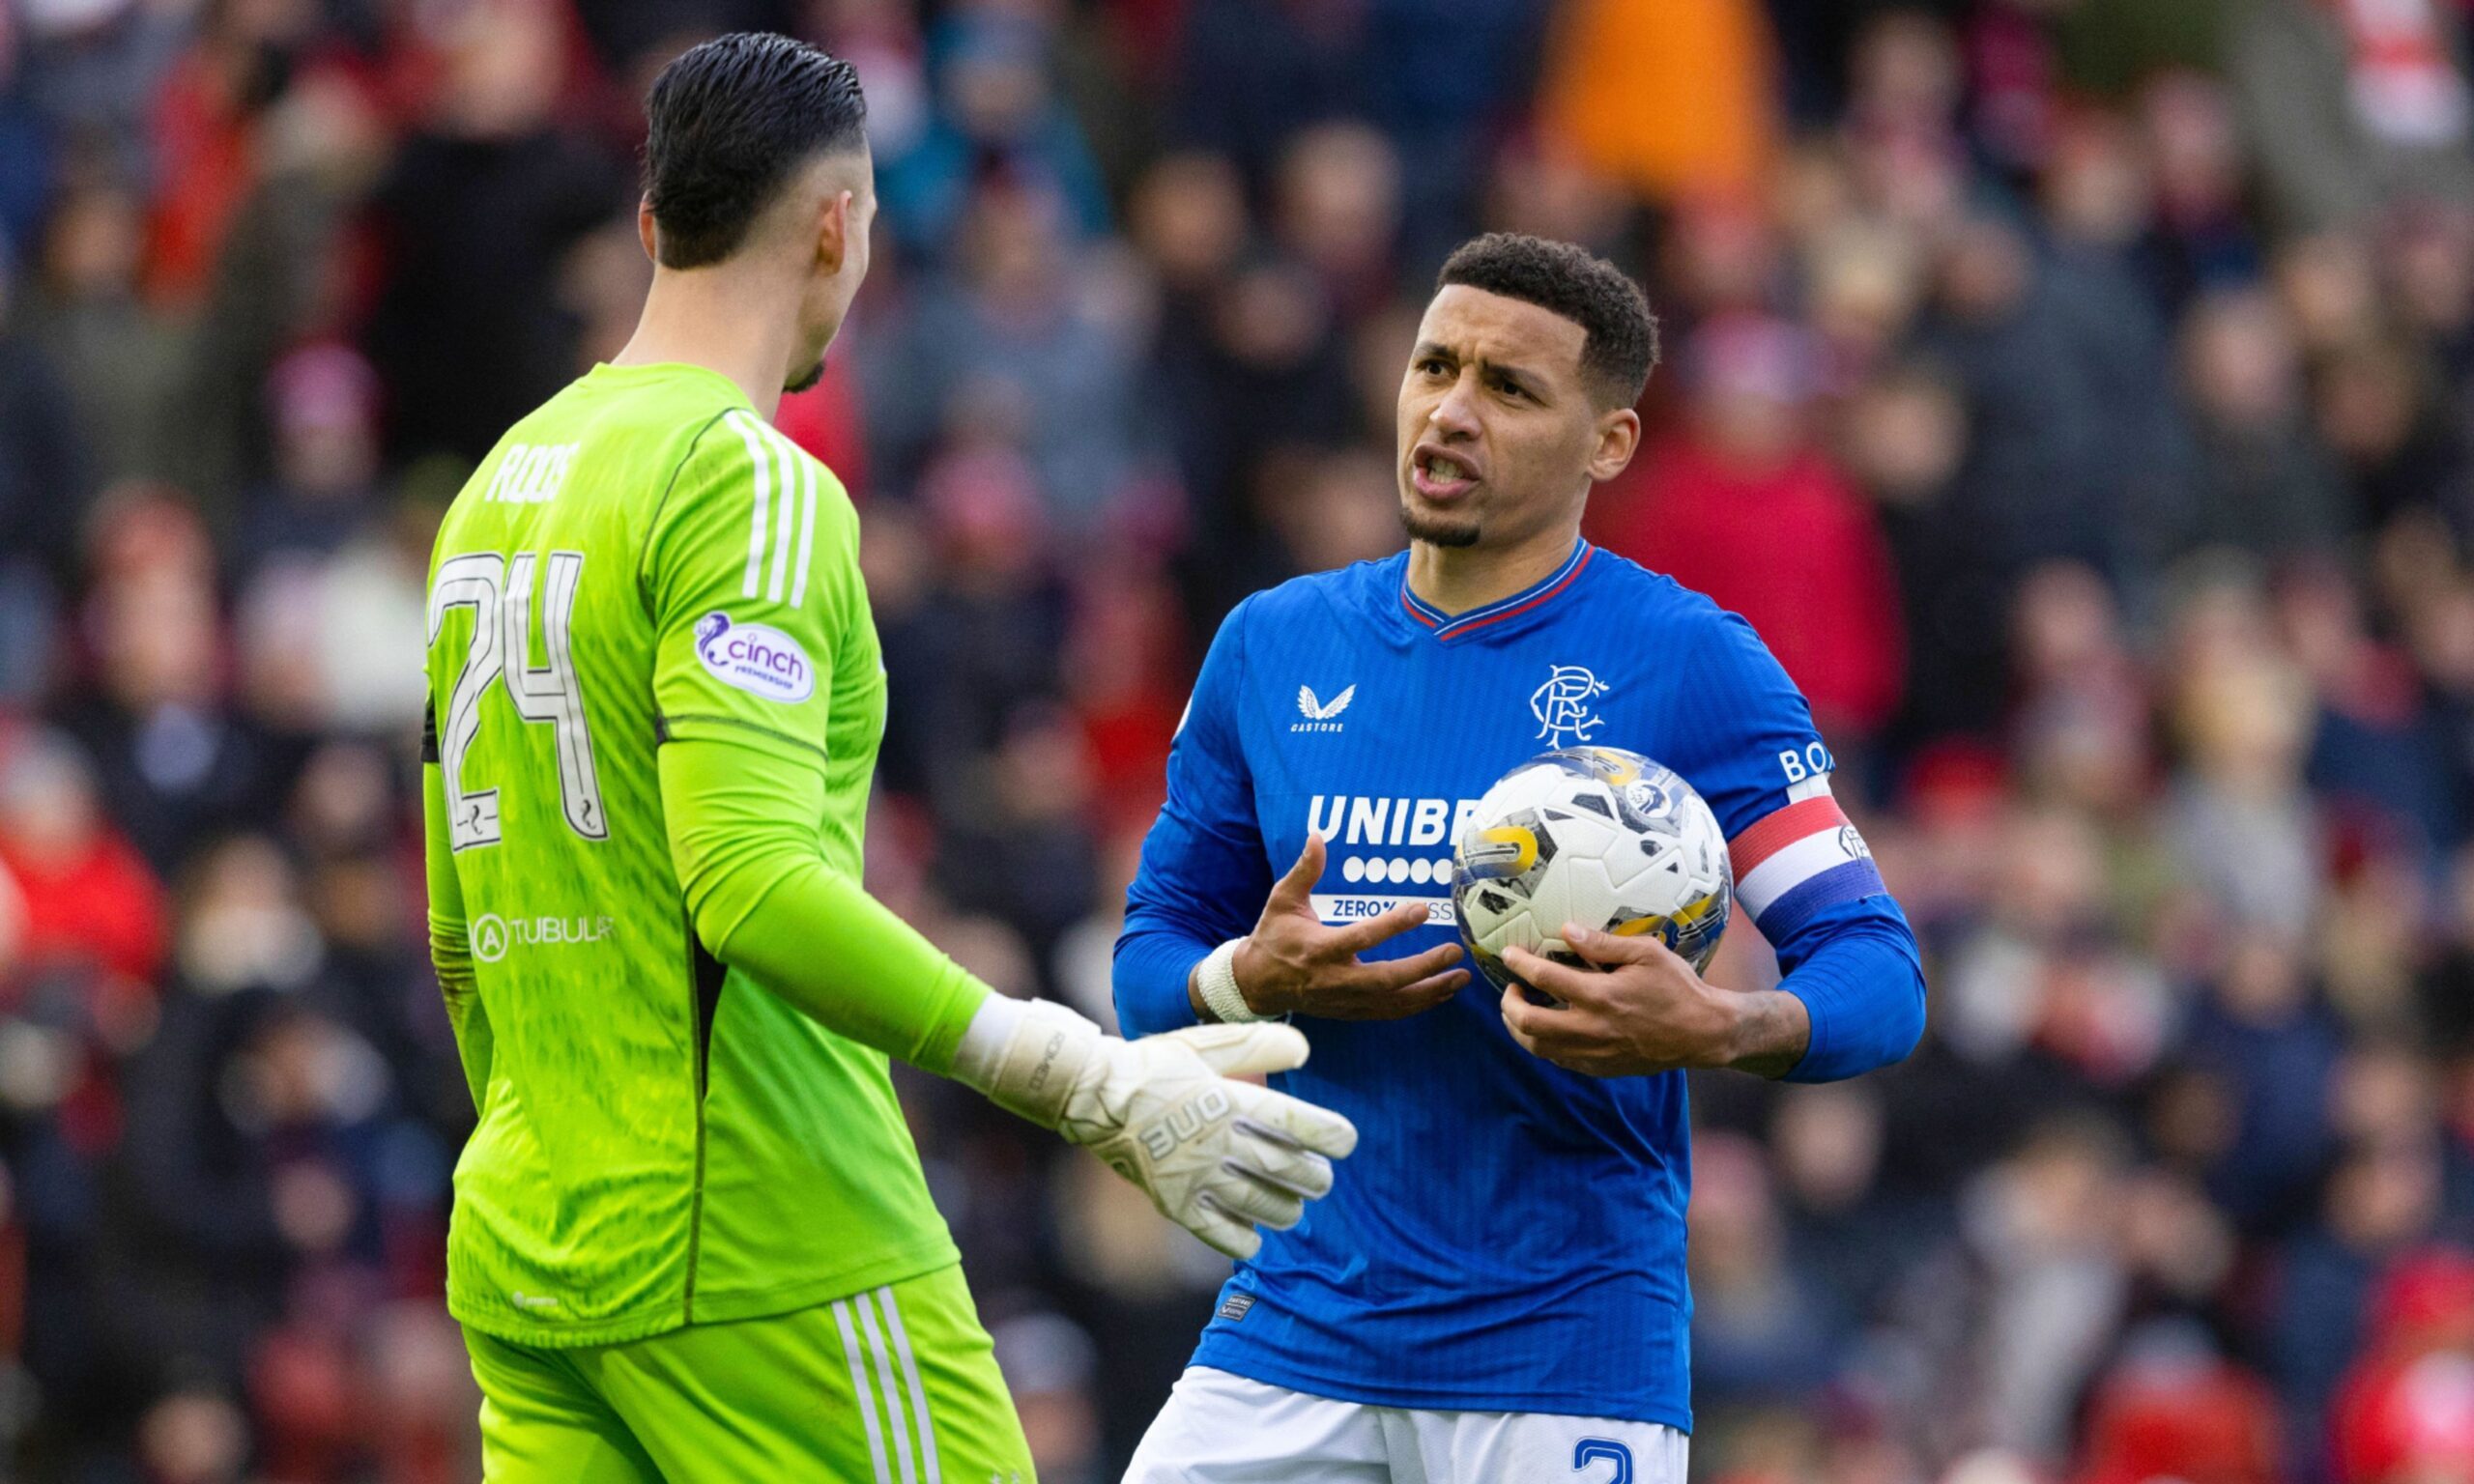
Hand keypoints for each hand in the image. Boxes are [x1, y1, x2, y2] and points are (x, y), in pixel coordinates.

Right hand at [973, 1001, 1358, 1257]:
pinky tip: (1255, 1232)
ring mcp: (1197, 1177)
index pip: (1295, 1124)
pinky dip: (1247, 1240)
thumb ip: (1257, 1044)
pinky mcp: (1177, 1204)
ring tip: (1292, 1204)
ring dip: (1288, 1208)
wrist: (1093, 1097)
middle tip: (1320, 1177)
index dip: (1330, 1135)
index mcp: (1229, 1101)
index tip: (1346, 1141)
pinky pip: (1223, 1235)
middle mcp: (1218, 1142)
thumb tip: (1305, 1049)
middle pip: (1287, 1169)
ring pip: (1263, 1205)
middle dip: (1315, 1177)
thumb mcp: (1205, 1043)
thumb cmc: (1154, 1066)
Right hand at [1216, 833, 1466, 1019]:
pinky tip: (1442, 993)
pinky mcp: (1351, 1012)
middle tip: (1454, 951)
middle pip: (1387, 979)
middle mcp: (1335, 979)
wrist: (1256, 984)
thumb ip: (1304, 870)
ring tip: (1461, 977)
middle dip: (1424, 968)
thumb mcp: (1282, 899)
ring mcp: (1345, 1000)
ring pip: (1394, 1002)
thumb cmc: (1273, 936)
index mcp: (1319, 949)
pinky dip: (1419, 1005)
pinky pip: (1390, 1012)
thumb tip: (1317, 836)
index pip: (1363, 937)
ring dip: (1431, 992)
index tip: (1422, 910)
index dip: (1394, 925)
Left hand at [1499, 922, 1808, 1078]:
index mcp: (1602, 996)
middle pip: (1529, 1024)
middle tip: (1510, 989)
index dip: (1519, 964)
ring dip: (1519, 1029)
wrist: (1703, 1033)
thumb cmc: (1677, 987)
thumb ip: (1603, 944)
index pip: (1545, 979)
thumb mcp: (1647, 953)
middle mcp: (1593, 1028)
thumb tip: (1566, 931)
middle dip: (1509, 1005)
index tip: (1507, 954)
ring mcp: (1595, 1053)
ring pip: (1538, 1048)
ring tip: (1519, 1010)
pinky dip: (1543, 1045)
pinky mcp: (1601, 1068)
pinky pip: (1559, 1060)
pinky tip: (1546, 1029)